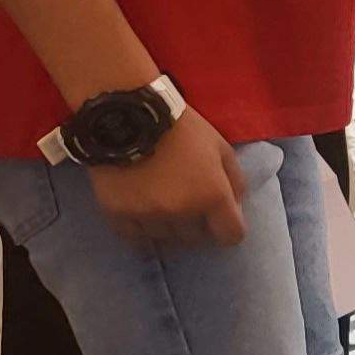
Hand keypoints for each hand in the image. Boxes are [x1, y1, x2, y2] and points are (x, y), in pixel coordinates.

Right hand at [87, 114, 241, 251]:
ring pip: (165, 238)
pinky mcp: (118, 214)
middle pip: (196, 238)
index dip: (229, 230)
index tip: (222, 222)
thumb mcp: (221, 147)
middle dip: (198, 226)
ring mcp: (148, 215)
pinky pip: (134, 237)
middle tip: (190, 207)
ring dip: (169, 227)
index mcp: (213, 195)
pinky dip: (141, 230)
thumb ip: (234, 179)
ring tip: (164, 207)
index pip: (231, 235)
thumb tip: (236, 206)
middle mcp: (182, 212)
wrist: (130, 116)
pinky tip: (143, 215)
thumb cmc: (182, 129)